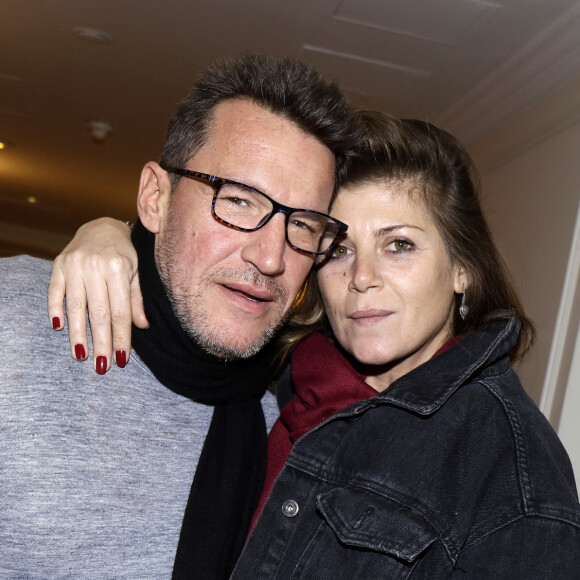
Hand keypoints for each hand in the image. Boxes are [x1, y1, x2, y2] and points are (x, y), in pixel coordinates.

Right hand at [48, 218, 147, 372]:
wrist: (103, 227)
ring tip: (81, 356)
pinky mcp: (58, 264)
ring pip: (75, 306)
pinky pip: (54, 291)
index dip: (121, 337)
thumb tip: (143, 327)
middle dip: (101, 342)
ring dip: (78, 334)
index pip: (120, 312)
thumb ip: (137, 300)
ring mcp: (74, 264)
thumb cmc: (125, 254)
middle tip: (102, 367)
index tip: (122, 359)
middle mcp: (95, 266)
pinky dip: (55, 309)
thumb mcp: (137, 272)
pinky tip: (59, 328)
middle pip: (98, 313)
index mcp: (119, 268)